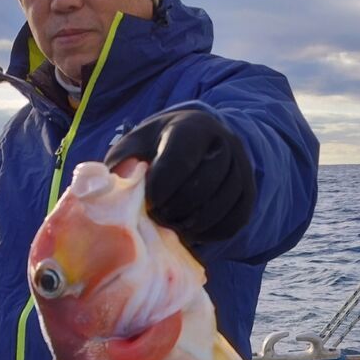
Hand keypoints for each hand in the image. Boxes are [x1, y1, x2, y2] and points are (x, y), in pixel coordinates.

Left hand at [105, 109, 254, 242]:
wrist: (199, 143)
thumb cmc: (159, 147)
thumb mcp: (137, 144)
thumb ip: (121, 162)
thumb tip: (111, 185)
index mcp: (193, 127)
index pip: (180, 159)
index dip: (161, 187)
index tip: (149, 200)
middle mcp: (225, 143)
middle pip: (202, 185)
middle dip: (175, 208)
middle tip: (159, 216)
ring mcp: (242, 168)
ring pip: (220, 205)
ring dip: (193, 224)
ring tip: (173, 225)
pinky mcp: (249, 192)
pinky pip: (234, 220)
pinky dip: (212, 232)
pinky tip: (193, 232)